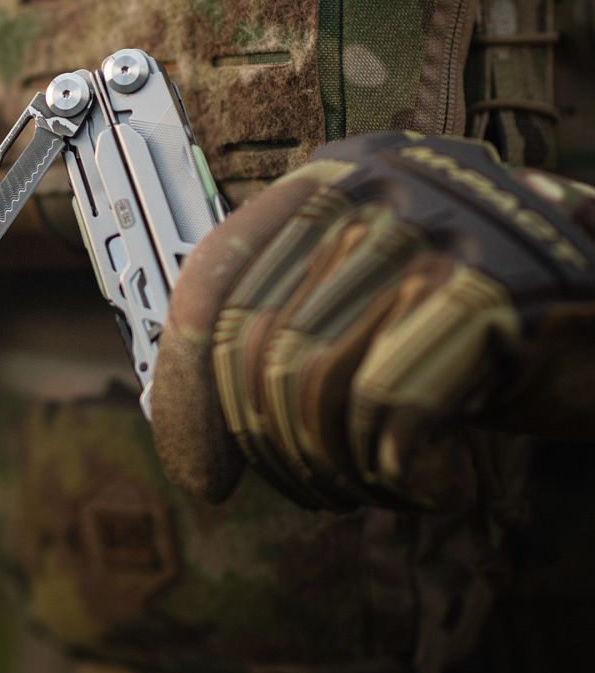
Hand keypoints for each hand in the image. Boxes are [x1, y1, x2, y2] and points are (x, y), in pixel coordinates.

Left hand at [151, 132, 594, 509]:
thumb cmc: (486, 322)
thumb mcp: (373, 305)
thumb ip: (288, 324)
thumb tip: (181, 406)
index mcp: (327, 184)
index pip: (214, 278)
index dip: (188, 388)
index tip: (200, 471)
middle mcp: (370, 190)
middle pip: (256, 342)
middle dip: (272, 446)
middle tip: (319, 488)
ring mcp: (432, 232)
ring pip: (314, 380)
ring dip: (336, 465)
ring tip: (379, 482)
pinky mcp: (491, 288)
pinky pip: (392, 407)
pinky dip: (405, 475)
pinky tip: (440, 482)